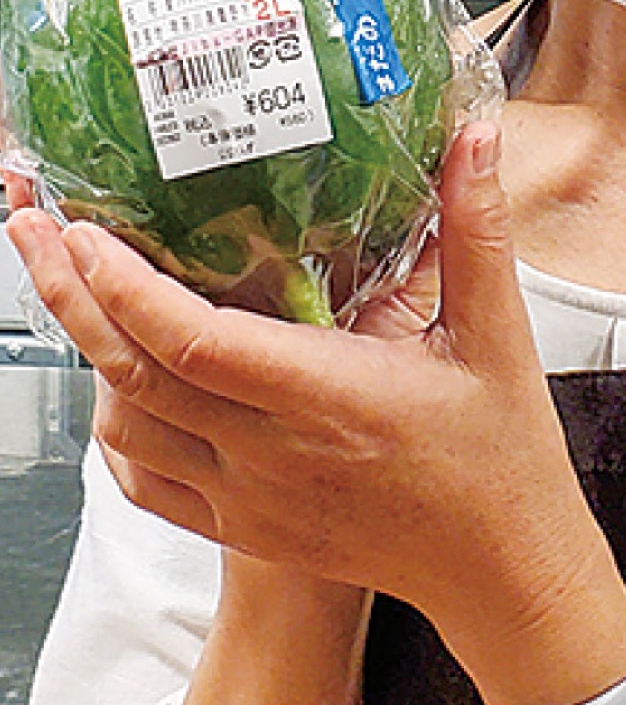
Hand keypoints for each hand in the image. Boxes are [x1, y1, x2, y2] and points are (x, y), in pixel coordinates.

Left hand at [4, 124, 625, 696]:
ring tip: (70, 287)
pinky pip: (144, 479)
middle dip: (69, 296)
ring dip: (88, 355)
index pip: (192, 342)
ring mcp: (249, 499)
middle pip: (133, 375)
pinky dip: (115, 425)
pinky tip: (116, 378)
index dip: (123, 287)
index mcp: (330, 398)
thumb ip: (474, 230)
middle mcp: (274, 454)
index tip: (85, 230)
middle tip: (33, 227)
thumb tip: (473, 134)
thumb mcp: (496, 336)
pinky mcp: (242, 529)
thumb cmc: (500, 456)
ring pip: (125, 427)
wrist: (498, 570)